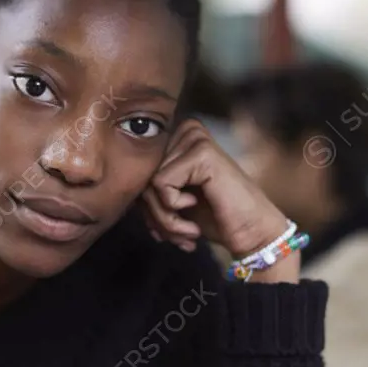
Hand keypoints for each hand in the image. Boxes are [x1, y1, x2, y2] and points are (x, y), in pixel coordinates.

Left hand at [141, 120, 300, 281]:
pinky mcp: (201, 152)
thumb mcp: (172, 200)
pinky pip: (161, 184)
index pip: (138, 171)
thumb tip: (115, 190)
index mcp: (178, 138)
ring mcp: (195, 138)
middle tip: (178, 236)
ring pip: (148, 183)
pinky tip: (196, 215)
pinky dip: (173, 209)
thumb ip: (147, 189)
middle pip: (141, 176)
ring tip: (187, 232)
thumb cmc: (214, 218)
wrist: (252, 233)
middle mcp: (186, 131)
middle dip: (155, 214)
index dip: (146, 207)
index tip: (166, 229)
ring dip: (164, 218)